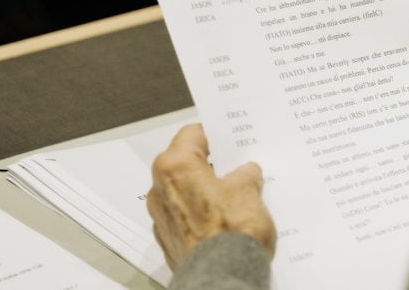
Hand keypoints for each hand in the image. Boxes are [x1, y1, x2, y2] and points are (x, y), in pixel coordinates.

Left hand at [147, 124, 275, 269]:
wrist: (223, 276)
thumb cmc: (231, 230)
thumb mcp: (248, 188)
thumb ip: (245, 174)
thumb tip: (245, 174)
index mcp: (174, 167)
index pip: (193, 134)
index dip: (216, 133)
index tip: (231, 137)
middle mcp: (160, 190)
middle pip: (187, 164)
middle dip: (214, 164)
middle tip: (239, 165)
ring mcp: (162, 218)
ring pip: (186, 191)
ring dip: (208, 190)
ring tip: (238, 194)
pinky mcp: (169, 241)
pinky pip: (187, 216)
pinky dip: (204, 213)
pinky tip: (227, 218)